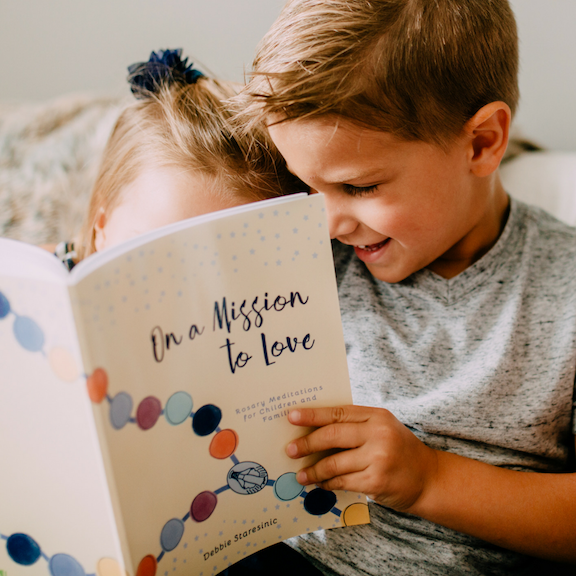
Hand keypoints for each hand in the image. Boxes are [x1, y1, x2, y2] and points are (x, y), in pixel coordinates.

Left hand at [286, 405, 438, 512]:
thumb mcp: (382, 428)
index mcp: (376, 416)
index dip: (312, 415)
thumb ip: (354, 425)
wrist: (429, 478)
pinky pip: (342, 481)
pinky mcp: (376, 481)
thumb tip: (314, 428)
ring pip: (334, 463)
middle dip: (307, 443)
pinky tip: (320, 483)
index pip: (337, 412)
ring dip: (313, 470)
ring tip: (301, 474)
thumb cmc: (399, 450)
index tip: (291, 416)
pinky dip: (327, 483)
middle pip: (332, 435)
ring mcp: (378, 458)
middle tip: (290, 449)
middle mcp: (378, 434)